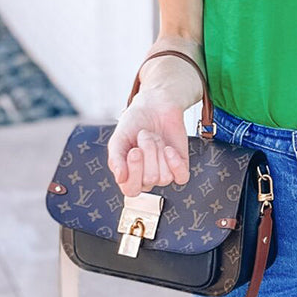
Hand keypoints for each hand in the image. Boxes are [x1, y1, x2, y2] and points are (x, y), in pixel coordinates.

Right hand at [108, 55, 201, 193]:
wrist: (155, 106)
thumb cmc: (134, 123)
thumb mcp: (118, 138)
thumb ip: (115, 158)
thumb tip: (120, 178)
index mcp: (129, 175)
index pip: (131, 190)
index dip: (134, 172)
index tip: (134, 151)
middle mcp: (146, 178)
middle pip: (150, 179)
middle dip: (148, 152)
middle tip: (145, 136)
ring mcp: (164, 173)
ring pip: (164, 176)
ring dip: (159, 151)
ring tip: (155, 137)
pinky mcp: (180, 167)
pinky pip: (181, 177)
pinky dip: (175, 163)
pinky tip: (169, 150)